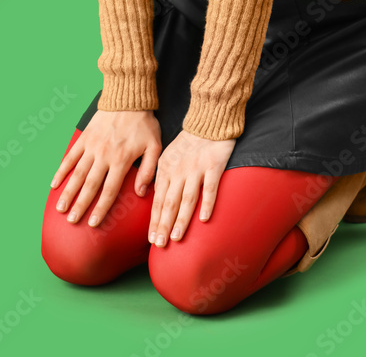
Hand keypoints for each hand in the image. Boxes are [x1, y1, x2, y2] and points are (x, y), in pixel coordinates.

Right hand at [50, 109, 161, 226]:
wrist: (128, 98)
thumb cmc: (144, 123)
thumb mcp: (154, 146)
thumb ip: (148, 170)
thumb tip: (140, 193)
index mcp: (121, 160)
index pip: (109, 190)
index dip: (101, 208)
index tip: (93, 224)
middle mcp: (104, 156)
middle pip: (90, 186)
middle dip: (80, 205)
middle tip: (72, 221)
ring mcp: (92, 146)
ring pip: (77, 173)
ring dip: (68, 192)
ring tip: (61, 208)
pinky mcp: (84, 138)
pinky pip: (70, 157)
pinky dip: (61, 170)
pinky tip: (54, 184)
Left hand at [148, 129, 235, 246]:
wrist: (209, 119)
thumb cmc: (188, 141)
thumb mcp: (168, 155)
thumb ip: (161, 176)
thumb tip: (152, 197)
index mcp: (166, 168)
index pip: (157, 199)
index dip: (154, 220)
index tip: (151, 239)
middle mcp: (179, 170)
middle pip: (169, 202)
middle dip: (163, 225)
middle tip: (160, 245)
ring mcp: (196, 168)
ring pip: (187, 199)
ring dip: (181, 219)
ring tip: (176, 237)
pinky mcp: (214, 165)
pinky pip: (210, 187)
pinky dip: (207, 203)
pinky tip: (204, 219)